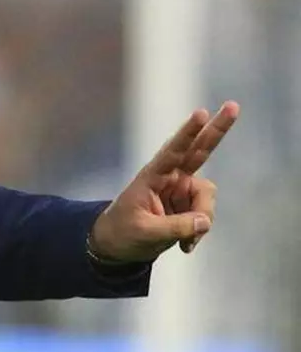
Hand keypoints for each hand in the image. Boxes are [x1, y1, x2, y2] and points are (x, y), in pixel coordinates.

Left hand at [88, 101, 239, 263]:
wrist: (118, 246)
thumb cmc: (123, 232)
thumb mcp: (145, 232)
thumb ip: (176, 227)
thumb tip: (205, 222)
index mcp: (152, 176)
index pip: (173, 151)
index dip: (188, 133)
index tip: (201, 113)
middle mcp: (171, 177)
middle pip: (199, 150)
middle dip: (217, 130)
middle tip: (233, 105)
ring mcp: (182, 190)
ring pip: (207, 198)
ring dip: (201, 219)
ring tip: (183, 240)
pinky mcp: (189, 205)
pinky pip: (205, 217)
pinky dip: (198, 232)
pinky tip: (184, 246)